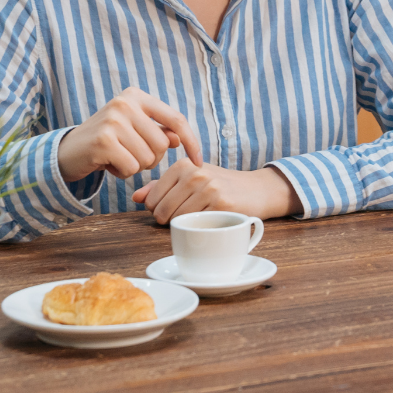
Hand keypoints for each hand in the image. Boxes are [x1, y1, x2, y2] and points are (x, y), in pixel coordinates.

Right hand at [56, 86, 202, 183]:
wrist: (66, 152)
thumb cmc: (107, 141)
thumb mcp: (134, 130)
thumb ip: (158, 131)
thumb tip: (179, 139)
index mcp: (137, 96)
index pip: (176, 119)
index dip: (191, 141)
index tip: (199, 161)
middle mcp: (126, 103)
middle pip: (163, 144)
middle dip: (151, 158)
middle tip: (129, 154)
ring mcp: (114, 120)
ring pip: (148, 158)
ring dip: (135, 166)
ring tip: (117, 157)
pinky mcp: (103, 140)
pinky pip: (131, 169)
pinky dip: (122, 173)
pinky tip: (107, 164)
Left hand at [132, 158, 301, 223]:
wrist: (256, 189)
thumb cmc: (220, 185)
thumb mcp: (191, 178)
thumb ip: (162, 186)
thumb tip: (136, 197)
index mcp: (183, 164)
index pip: (153, 199)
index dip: (158, 210)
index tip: (172, 208)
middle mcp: (195, 173)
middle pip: (162, 211)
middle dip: (168, 220)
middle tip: (184, 218)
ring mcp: (208, 187)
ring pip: (177, 219)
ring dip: (183, 226)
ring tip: (196, 218)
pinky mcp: (221, 203)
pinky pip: (195, 224)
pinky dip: (198, 228)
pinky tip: (208, 221)